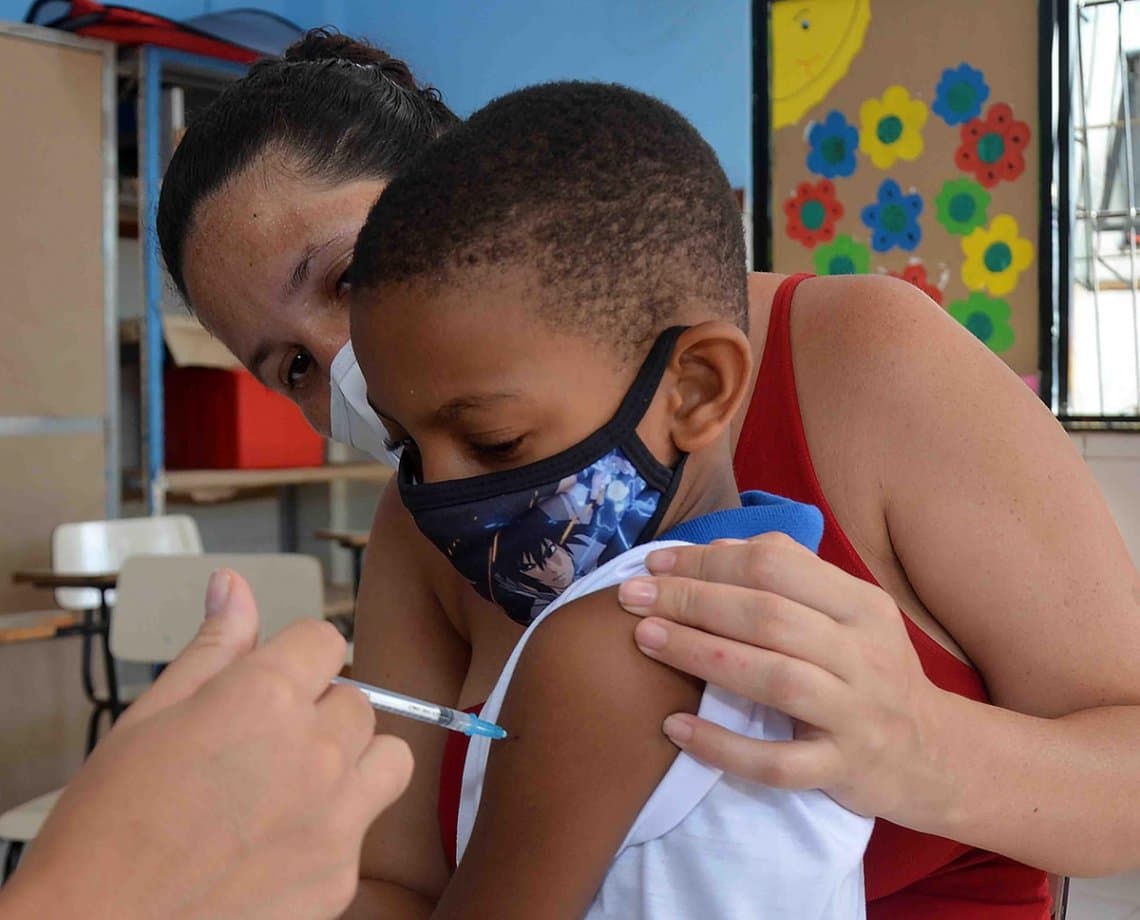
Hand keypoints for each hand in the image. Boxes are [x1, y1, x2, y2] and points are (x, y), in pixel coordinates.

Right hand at [3, 570, 412, 919]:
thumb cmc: (106, 827)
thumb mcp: (149, 718)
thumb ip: (211, 648)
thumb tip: (234, 585)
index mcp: (265, 696)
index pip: (326, 640)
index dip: (298, 657)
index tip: (275, 682)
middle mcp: (315, 749)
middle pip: (358, 700)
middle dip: (321, 712)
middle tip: (266, 747)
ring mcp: (336, 816)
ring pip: (388, 758)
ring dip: (355, 762)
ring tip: (300, 787)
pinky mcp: (341, 876)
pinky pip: (365, 830)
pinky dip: (335, 832)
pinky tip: (279, 849)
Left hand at [617, 533, 952, 823]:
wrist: (934, 754)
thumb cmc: (869, 671)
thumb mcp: (850, 614)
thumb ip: (792, 580)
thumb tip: (710, 550)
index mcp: (860, 604)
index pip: (777, 563)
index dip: (709, 559)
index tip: (656, 563)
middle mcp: (862, 653)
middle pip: (768, 615)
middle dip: (691, 600)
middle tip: (632, 596)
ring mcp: (855, 714)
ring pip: (774, 678)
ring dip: (701, 655)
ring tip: (645, 640)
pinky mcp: (843, 769)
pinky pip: (778, 763)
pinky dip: (724, 746)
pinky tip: (675, 728)